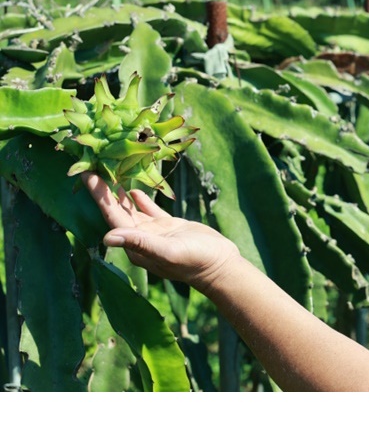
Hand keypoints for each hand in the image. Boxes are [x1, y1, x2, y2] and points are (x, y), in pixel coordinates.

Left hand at [82, 172, 240, 292]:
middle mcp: (140, 239)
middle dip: (104, 191)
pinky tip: (134, 189)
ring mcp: (154, 233)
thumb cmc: (196, 261)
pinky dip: (141, 200)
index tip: (86, 175)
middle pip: (117, 211)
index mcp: (135, 246)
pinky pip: (149, 210)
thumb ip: (140, 243)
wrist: (220, 265)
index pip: (112, 216)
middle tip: (92, 166)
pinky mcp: (168, 227)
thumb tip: (108, 237)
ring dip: (120, 194)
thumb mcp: (168, 251)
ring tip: (109, 174)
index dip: (99, 196)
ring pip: (131, 209)